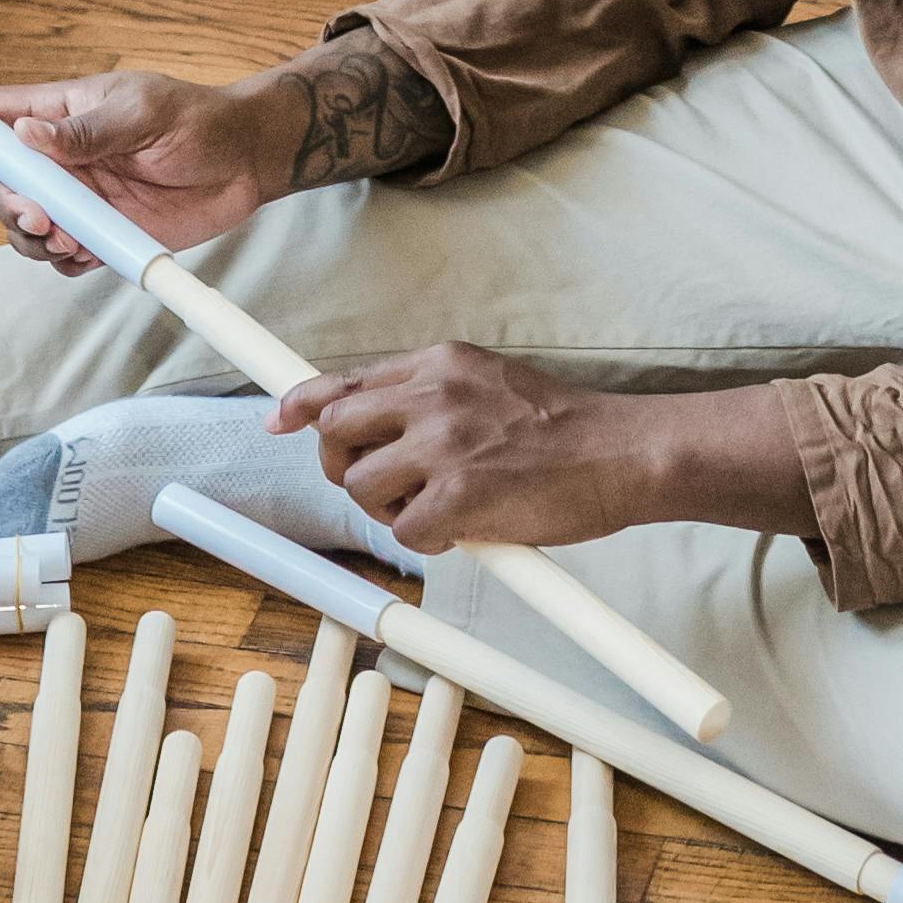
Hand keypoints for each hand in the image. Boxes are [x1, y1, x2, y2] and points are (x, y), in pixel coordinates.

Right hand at [0, 65, 308, 275]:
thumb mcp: (143, 112)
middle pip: (0, 183)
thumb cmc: (197, 120)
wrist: (246, 163)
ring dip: (36, 241)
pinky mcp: (102, 233)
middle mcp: (60, 157)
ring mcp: (79, 198)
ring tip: (76, 241)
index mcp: (60, 113)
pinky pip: (62, 257)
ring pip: (25, 226)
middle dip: (10, 206)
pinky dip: (65, 263)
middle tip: (46, 219)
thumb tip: (26, 136)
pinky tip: (93, 254)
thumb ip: (86, 130)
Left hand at [278, 350, 816, 556]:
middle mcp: (432, 395)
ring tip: (439, 509)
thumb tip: (379, 424)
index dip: (301, 405)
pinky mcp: (459, 495)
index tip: (278, 421)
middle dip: (345, 467)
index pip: (344, 381)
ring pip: (362, 487)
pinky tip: (466, 529)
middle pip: (336, 433)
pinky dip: (429, 539)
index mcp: (439, 363)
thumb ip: (431, 396)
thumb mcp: (488, 384)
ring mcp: (443, 445)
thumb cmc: (564, 428)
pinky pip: (405, 531)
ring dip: (389, 509)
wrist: (623, 452)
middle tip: (383, 489)